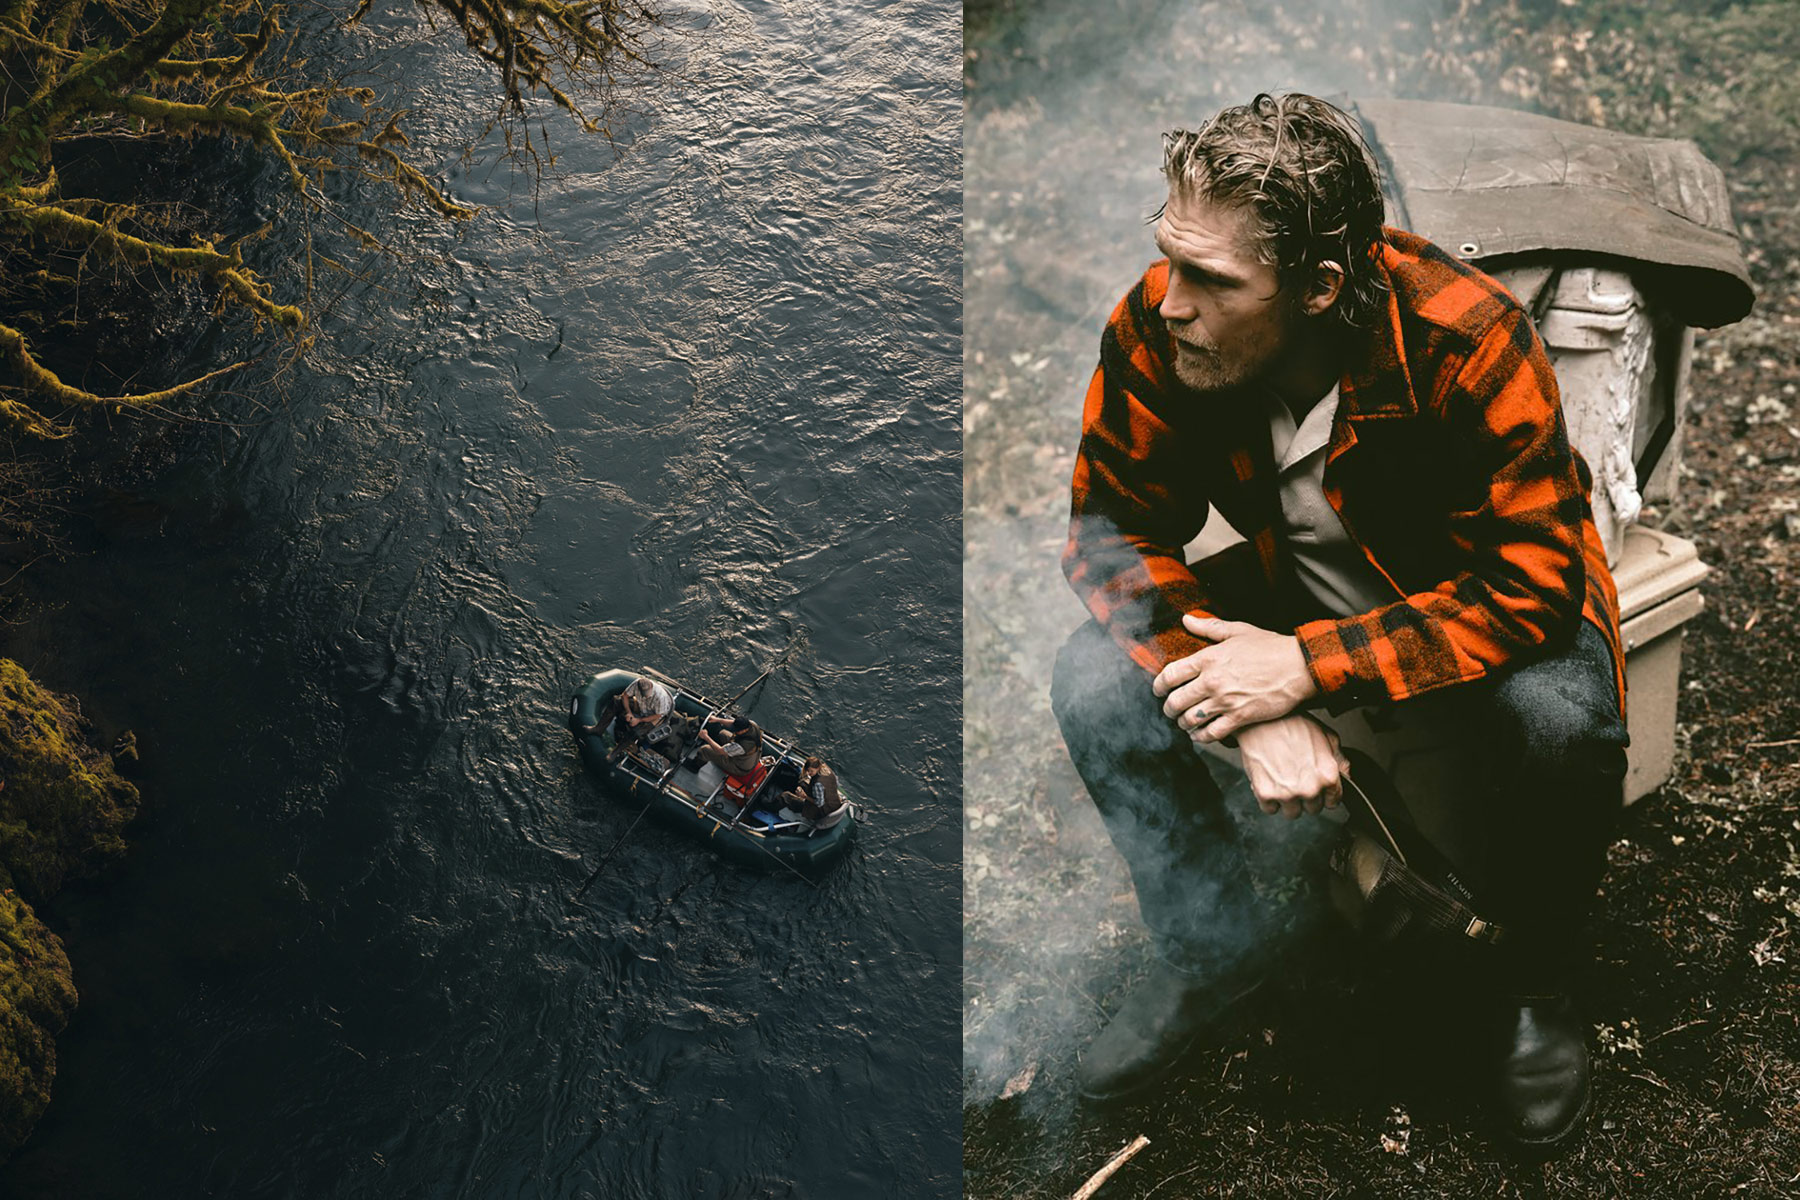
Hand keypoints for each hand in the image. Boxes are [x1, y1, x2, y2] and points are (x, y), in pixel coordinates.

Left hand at [1153, 615, 1319, 742]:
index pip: (1170, 674)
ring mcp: (1225, 701)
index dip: (1159, 685)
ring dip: (1183, 723)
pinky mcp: (1240, 717)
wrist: (1300, 667)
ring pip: (1191, 719)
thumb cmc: (1270, 647)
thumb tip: (1187, 620)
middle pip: (1176, 700)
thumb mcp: (1238, 631)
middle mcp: (1212, 681)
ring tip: (1184, 723)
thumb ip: (1209, 627)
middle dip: (1168, 708)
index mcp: (1209, 658)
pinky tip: (1200, 735)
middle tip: (1169, 710)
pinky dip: (1201, 737)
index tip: (1158, 690)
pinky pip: (1212, 733)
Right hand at [1235, 715, 1349, 818]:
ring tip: (1283, 781)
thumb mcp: (1327, 735)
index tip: (1318, 788)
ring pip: (1292, 813)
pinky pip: (1270, 809)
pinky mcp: (1265, 794)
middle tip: (1297, 778)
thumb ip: (1341, 759)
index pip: (1333, 802)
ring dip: (1288, 801)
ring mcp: (1287, 793)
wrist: (1260, 719)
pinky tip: (1270, 782)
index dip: (1325, 794)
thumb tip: (1347, 775)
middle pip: (1313, 809)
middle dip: (1307, 797)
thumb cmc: (1292, 723)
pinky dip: (1269, 799)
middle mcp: (1310, 788)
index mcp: (1327, 776)